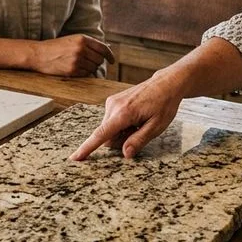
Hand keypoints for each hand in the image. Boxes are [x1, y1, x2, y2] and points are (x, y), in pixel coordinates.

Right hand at [29, 34, 114, 76]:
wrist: (39, 54)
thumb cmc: (55, 47)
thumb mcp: (72, 39)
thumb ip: (88, 43)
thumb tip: (107, 48)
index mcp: (82, 38)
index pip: (103, 48)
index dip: (109, 55)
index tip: (112, 60)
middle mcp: (81, 48)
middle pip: (99, 59)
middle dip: (96, 62)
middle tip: (87, 62)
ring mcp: (77, 59)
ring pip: (93, 68)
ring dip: (89, 68)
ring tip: (78, 64)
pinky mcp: (73, 70)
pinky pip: (86, 74)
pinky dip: (83, 73)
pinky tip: (74, 68)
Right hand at [69, 70, 183, 160]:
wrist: (166, 84)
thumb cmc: (164, 104)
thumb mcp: (157, 126)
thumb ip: (138, 140)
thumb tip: (125, 154)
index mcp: (123, 113)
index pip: (101, 135)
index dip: (87, 148)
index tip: (75, 158)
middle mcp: (113, 106)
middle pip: (107, 135)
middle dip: (120, 139)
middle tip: (140, 131)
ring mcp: (111, 102)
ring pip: (109, 129)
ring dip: (122, 132)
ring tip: (140, 122)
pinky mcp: (112, 101)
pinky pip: (112, 121)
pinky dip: (122, 124)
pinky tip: (136, 117)